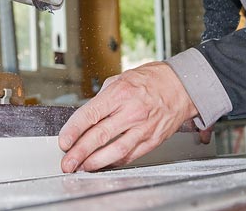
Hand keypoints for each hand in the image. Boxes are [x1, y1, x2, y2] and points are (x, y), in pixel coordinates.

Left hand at [58, 61, 197, 171]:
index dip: (73, 130)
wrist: (181, 85)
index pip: (90, 114)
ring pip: (115, 150)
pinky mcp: (153, 139)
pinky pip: (130, 155)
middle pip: (99, 136)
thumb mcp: (121, 79)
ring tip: (83, 167)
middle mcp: (131, 111)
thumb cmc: (151, 80)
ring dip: (95, 162)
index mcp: (120, 92)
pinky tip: (104, 164)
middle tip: (67, 162)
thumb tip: (86, 116)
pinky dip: (115, 161)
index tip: (63, 141)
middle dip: (79, 152)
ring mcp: (143, 127)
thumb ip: (103, 98)